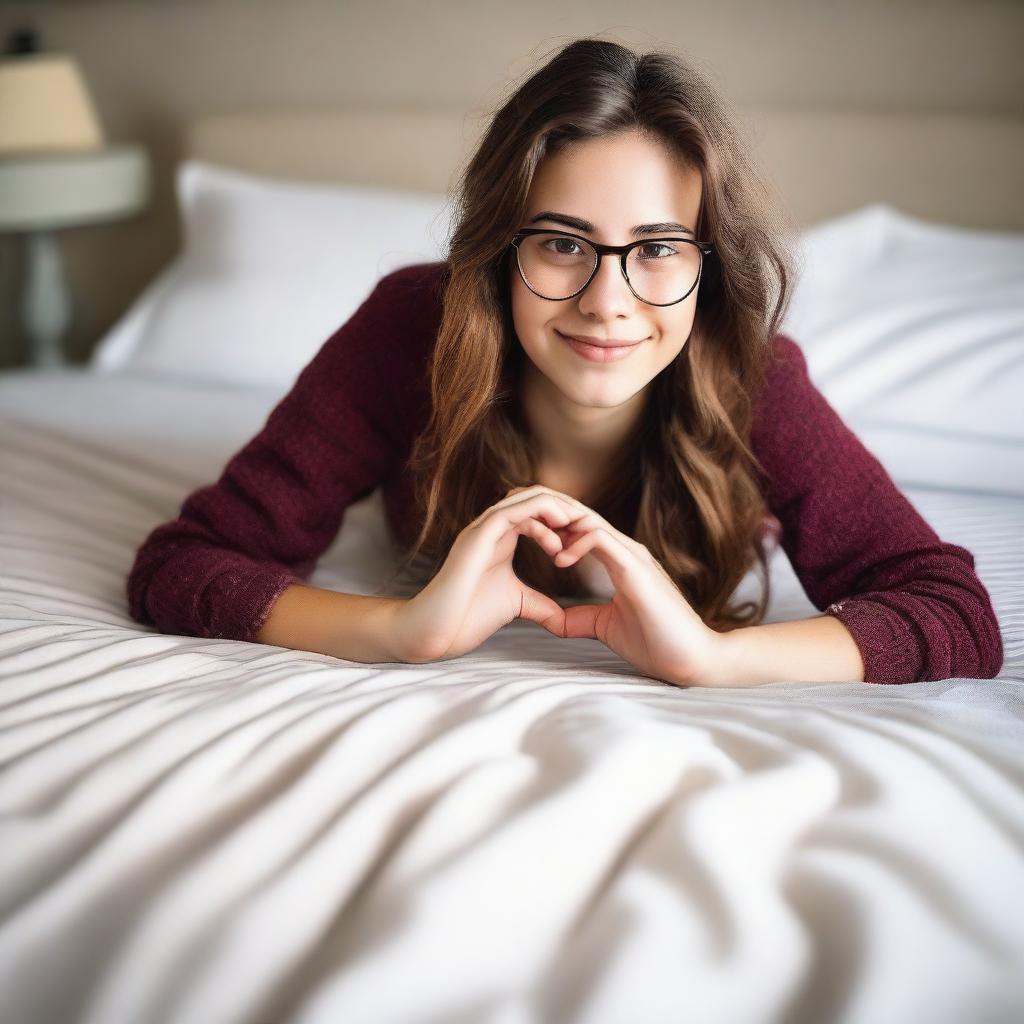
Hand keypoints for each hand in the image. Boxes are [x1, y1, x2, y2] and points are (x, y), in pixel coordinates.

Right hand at [391, 487, 579, 662]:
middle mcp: (490, 527)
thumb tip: (564, 619)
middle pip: (534, 499)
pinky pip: (511, 513)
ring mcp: (481, 529)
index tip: (585, 539)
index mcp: (500, 538)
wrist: (437, 630)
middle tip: (588, 527)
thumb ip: (540, 605)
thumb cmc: (469, 617)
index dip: (563, 520)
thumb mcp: (517, 604)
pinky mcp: (476, 537)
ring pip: (524, 499)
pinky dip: (538, 518)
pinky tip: (557, 538)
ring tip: (577, 527)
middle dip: (564, 509)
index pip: (536, 512)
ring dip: (555, 510)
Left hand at [515, 485, 725, 686]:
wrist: (691, 659)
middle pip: (579, 513)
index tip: (521, 534)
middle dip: (546, 511)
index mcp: (617, 559)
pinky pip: (600, 537)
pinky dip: (575, 542)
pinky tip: (558, 560)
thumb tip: (551, 621)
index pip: (578, 527)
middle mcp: (624, 550)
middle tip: (515, 518)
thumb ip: (579, 618)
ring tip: (532, 534)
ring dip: (556, 522)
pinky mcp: (637, 568)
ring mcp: (632, 555)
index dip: (549, 524)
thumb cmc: (655, 643)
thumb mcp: (604, 626)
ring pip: (588, 518)